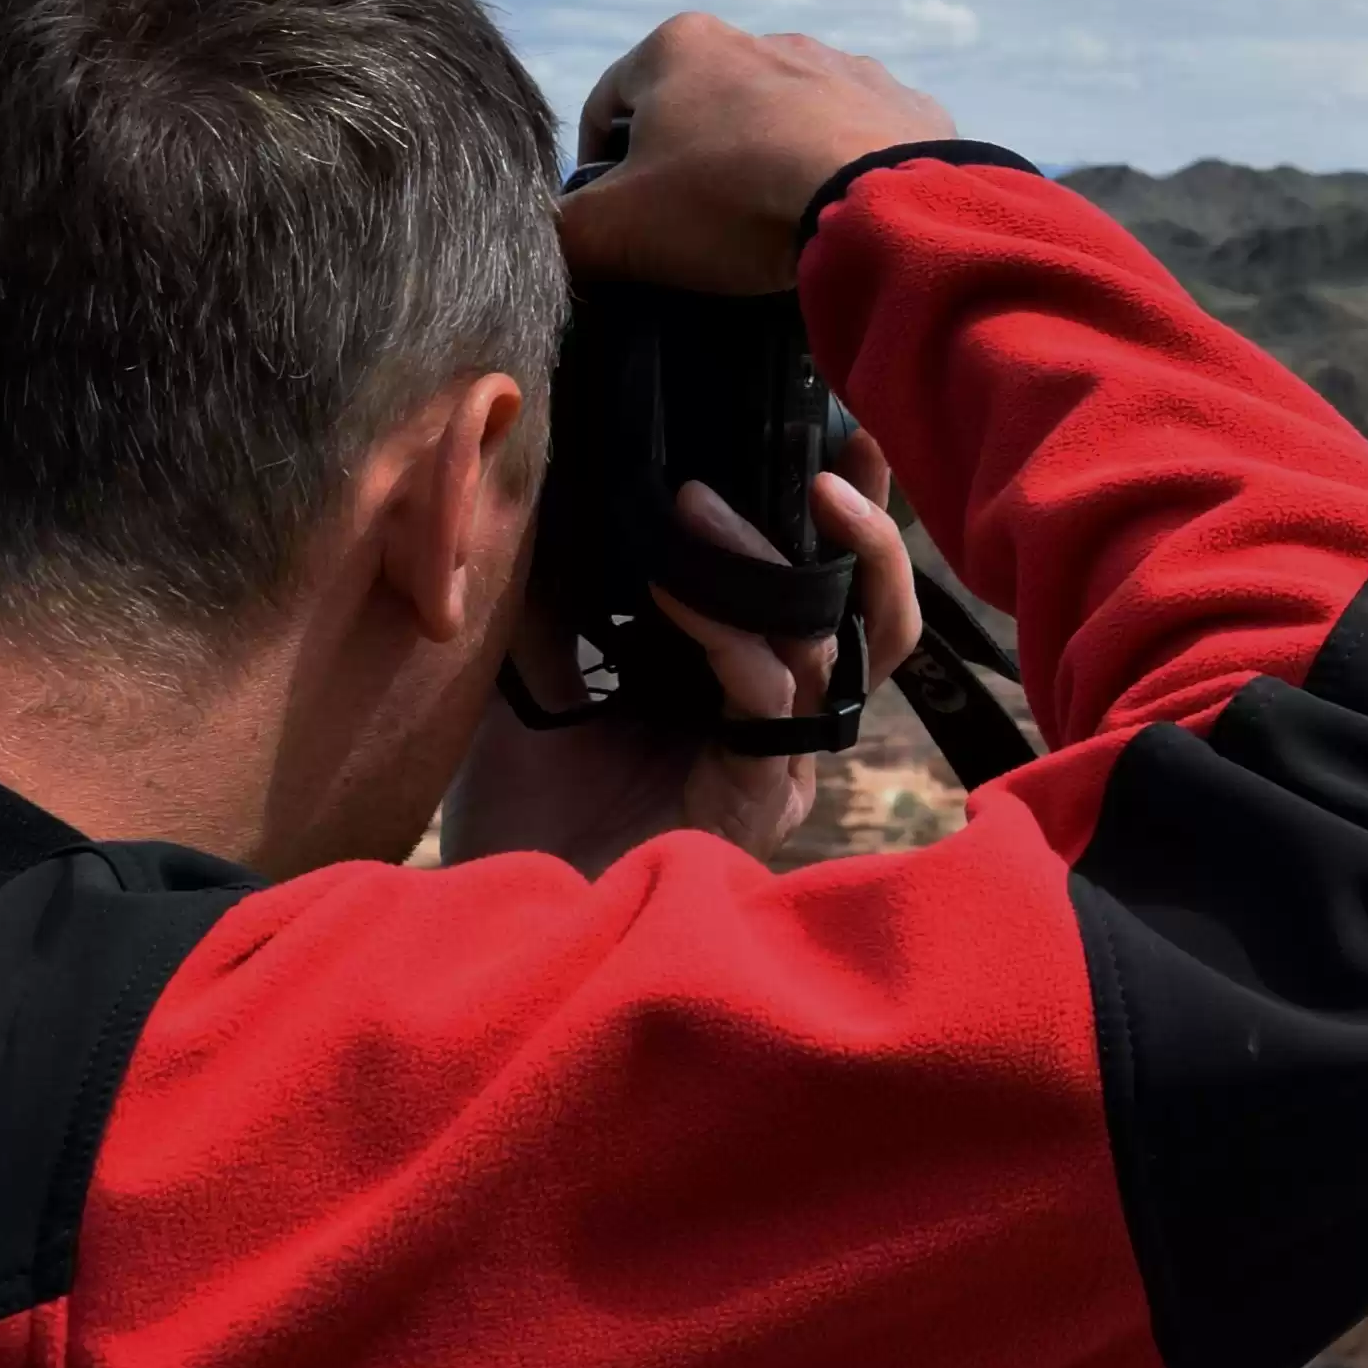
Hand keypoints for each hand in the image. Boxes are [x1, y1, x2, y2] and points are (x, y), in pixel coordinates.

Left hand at [439, 443, 926, 874]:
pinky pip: (769, 690)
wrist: (499, 936)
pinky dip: (727, 627)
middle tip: (842, 445)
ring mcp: (779, 765)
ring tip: (702, 501)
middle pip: (869, 616)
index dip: (838, 516)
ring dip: (770, 560)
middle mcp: (780, 729)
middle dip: (866, 527)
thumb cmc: (519, 821)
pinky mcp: (761, 799)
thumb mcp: (535, 677)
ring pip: (833, 642)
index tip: (829, 431)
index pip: (820, 593)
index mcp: (744, 694)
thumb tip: (558, 491)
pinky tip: (671, 585)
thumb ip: (561, 601)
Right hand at [559, 13, 961, 293]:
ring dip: (765, 163)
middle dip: (689, 164)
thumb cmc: (730, 201)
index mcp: (681, 45)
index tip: (616, 220)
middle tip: (694, 231)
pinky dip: (835, 172)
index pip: (608, 105)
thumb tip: (550, 239)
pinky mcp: (902, 104)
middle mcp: (763, 37)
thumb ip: (562, 230)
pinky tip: (833, 215)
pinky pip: (852, 140)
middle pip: (699, 110)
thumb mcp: (615, 228)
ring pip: (778, 121)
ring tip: (769, 226)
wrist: (880, 206)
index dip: (597, 168)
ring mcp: (842, 66)